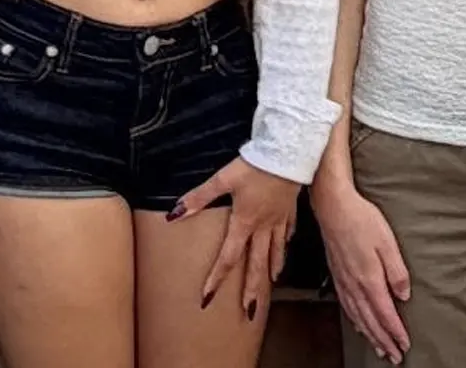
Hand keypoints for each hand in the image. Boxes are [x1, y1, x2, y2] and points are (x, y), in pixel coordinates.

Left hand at [170, 157, 299, 320]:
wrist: (288, 153)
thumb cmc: (255, 166)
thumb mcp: (223, 179)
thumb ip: (199, 197)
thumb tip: (175, 213)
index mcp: (244, 223)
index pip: (228, 258)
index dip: (216, 279)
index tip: (207, 298)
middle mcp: (263, 227)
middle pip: (257, 264)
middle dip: (252, 289)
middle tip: (250, 310)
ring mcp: (279, 220)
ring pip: (275, 251)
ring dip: (271, 270)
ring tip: (270, 284)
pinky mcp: (289, 210)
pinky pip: (287, 232)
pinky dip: (284, 244)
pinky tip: (284, 247)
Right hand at [314, 184, 410, 363]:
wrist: (333, 206)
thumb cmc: (361, 219)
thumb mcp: (387, 243)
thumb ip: (397, 272)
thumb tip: (403, 295)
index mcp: (369, 279)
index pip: (385, 314)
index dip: (396, 332)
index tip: (404, 345)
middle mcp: (355, 285)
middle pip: (370, 321)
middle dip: (383, 341)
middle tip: (394, 356)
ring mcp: (344, 281)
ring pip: (357, 317)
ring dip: (370, 335)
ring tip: (378, 348)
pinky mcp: (337, 275)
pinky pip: (346, 306)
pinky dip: (354, 320)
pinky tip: (358, 324)